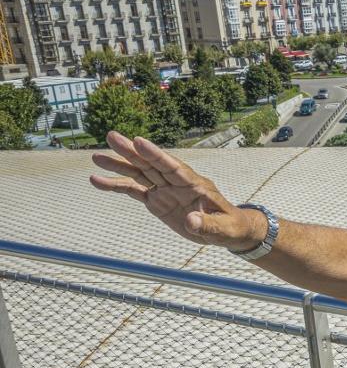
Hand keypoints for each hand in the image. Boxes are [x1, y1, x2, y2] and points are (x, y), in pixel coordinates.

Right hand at [89, 131, 262, 249]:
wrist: (226, 230)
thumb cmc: (229, 226)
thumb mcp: (223, 228)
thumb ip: (207, 224)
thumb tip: (191, 221)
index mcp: (194, 184)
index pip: (173, 167)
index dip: (156, 154)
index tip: (139, 141)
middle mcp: (177, 183)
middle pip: (152, 164)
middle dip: (132, 151)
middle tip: (112, 137)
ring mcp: (165, 190)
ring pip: (140, 174)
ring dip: (119, 165)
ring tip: (96, 157)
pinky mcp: (157, 201)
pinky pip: (134, 191)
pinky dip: (116, 186)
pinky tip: (97, 181)